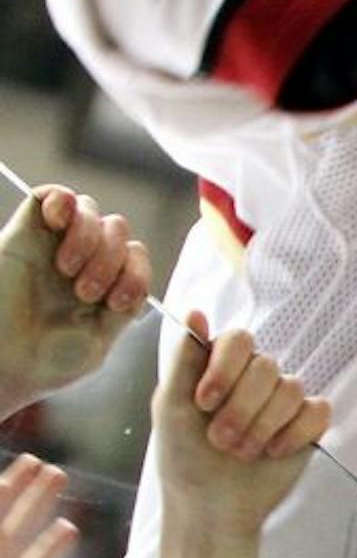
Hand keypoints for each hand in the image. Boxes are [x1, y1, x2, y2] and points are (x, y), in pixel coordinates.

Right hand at [0, 186, 152, 414]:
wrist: (2, 361)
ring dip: (88, 237)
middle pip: (118, 229)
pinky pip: (52, 196)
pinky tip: (57, 222)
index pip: (136, 256)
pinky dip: (61, 200)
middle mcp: (83, 260)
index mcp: (106, 284)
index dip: (136, 273)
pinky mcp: (24, 232)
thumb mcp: (98, 340)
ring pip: (90, 210)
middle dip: (111, 259)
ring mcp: (54, 245)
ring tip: (66, 270)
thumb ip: (122, 311)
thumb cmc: (47, 360)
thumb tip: (142, 288)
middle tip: (85, 293)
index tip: (116, 303)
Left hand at [155, 314, 330, 533]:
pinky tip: (273, 451)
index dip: (226, 369)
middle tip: (220, 439)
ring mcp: (284, 402)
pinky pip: (317, 412)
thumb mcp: (172, 407)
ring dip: (263, 425)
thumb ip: (185, 361)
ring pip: (292, 390)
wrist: (211, 506)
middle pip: (267, 367)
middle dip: (241, 408)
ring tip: (242, 451)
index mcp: (222, 367)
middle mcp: (255, 379)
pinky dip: (294, 433)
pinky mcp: (308, 426)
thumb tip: (195, 313)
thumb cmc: (184, 458)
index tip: (204, 402)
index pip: (239, 340)